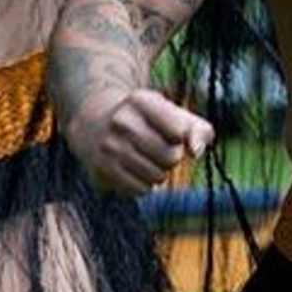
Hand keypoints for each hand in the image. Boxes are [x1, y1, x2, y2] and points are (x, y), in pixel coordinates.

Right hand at [65, 86, 214, 195]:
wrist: (94, 123)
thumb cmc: (147, 120)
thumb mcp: (172, 114)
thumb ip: (197, 129)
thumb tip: (196, 152)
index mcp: (141, 101)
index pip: (179, 132)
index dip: (181, 137)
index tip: (173, 132)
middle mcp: (122, 122)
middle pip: (171, 157)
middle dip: (173, 157)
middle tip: (161, 149)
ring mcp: (109, 147)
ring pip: (158, 177)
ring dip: (160, 173)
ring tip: (148, 160)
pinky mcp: (102, 169)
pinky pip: (140, 190)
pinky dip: (145, 185)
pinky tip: (135, 171)